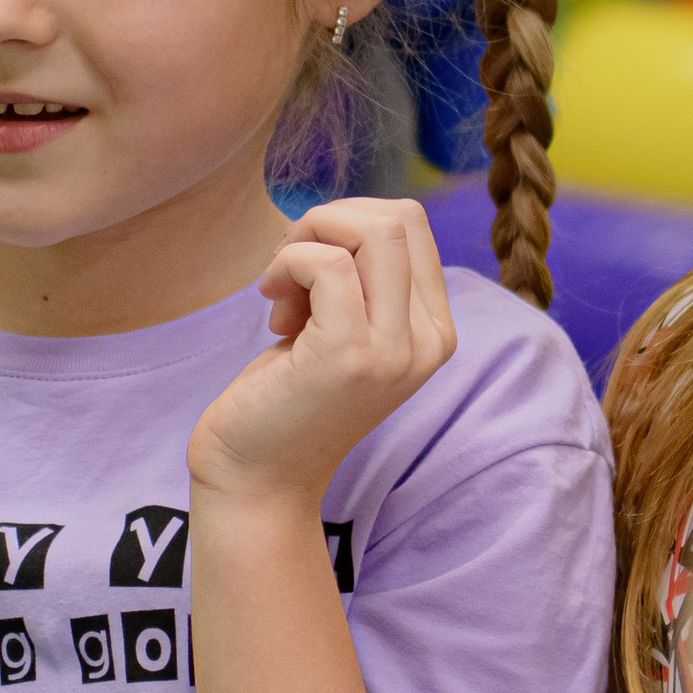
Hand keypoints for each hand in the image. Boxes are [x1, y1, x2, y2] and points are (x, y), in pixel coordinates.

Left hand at [188, 199, 455, 510]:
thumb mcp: (342, 327)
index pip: (411, 225)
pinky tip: (270, 303)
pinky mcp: (350, 355)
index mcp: (434, 330)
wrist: (259, 476)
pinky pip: (326, 263)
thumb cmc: (289, 395)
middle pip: (397, 219)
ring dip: (306, 241)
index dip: (348, 223)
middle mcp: (428, 341)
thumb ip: (360, 278)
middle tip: (288, 270)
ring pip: (373, 231)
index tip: (307, 269)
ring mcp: (394, 350)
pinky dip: (288, 264)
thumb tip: (341, 215)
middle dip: (327, 222)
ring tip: (279, 288)